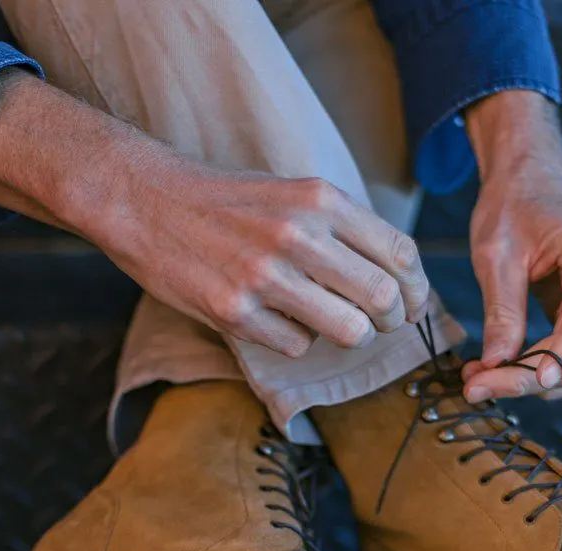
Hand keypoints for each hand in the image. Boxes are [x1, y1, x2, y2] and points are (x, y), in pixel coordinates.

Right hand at [0, 69, 431, 358]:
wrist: (144, 200)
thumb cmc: (225, 201)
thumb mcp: (291, 193)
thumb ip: (340, 227)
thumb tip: (394, 276)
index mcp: (319, 200)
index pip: (399, 253)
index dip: (417, 287)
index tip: (412, 303)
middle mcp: (298, 235)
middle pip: (383, 298)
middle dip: (392, 320)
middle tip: (381, 324)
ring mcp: (264, 276)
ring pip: (348, 330)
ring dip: (348, 335)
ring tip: (331, 325)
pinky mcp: (234, 311)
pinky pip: (296, 346)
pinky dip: (295, 341)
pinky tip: (276, 321)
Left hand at [459, 91, 561, 401]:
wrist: (529, 182)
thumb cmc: (513, 205)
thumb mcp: (495, 255)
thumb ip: (502, 310)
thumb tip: (497, 364)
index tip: (531, 379)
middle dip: (530, 375)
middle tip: (474, 384)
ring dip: (533, 379)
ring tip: (481, 378)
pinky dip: (538, 369)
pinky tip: (499, 368)